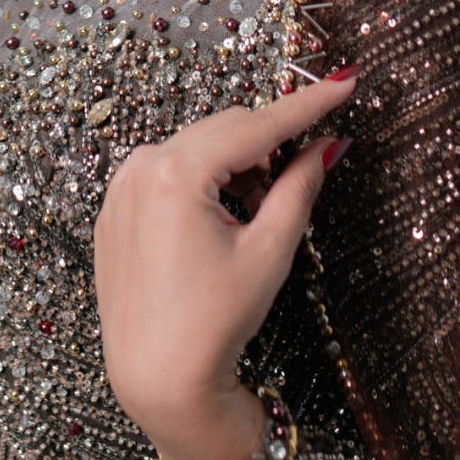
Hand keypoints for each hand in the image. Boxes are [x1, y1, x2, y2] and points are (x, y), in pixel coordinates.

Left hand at [92, 67, 358, 459]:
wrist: (159, 380)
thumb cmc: (215, 322)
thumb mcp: (268, 252)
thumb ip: (298, 187)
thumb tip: (327, 145)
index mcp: (175, 172)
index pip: (256, 124)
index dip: (306, 104)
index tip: (344, 79)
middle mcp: (139, 167)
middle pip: (225, 130)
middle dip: (269, 145)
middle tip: (303, 175)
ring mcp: (121, 187)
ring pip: (197, 149)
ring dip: (236, 166)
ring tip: (256, 218)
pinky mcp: (115, 209)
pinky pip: (168, 173)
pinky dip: (203, 183)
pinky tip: (222, 224)